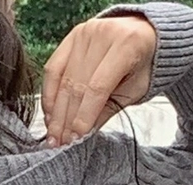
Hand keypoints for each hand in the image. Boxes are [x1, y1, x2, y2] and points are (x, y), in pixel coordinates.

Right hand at [42, 16, 156, 147]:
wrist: (143, 35)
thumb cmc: (141, 64)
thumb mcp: (134, 90)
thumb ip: (109, 110)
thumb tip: (83, 134)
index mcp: (127, 44)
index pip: (98, 87)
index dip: (84, 115)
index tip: (76, 138)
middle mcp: (104, 34)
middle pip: (77, 84)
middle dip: (67, 118)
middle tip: (61, 143)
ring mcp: (85, 33)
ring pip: (63, 80)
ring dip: (56, 112)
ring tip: (54, 135)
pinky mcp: (72, 36)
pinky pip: (53, 69)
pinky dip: (49, 94)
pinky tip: (50, 114)